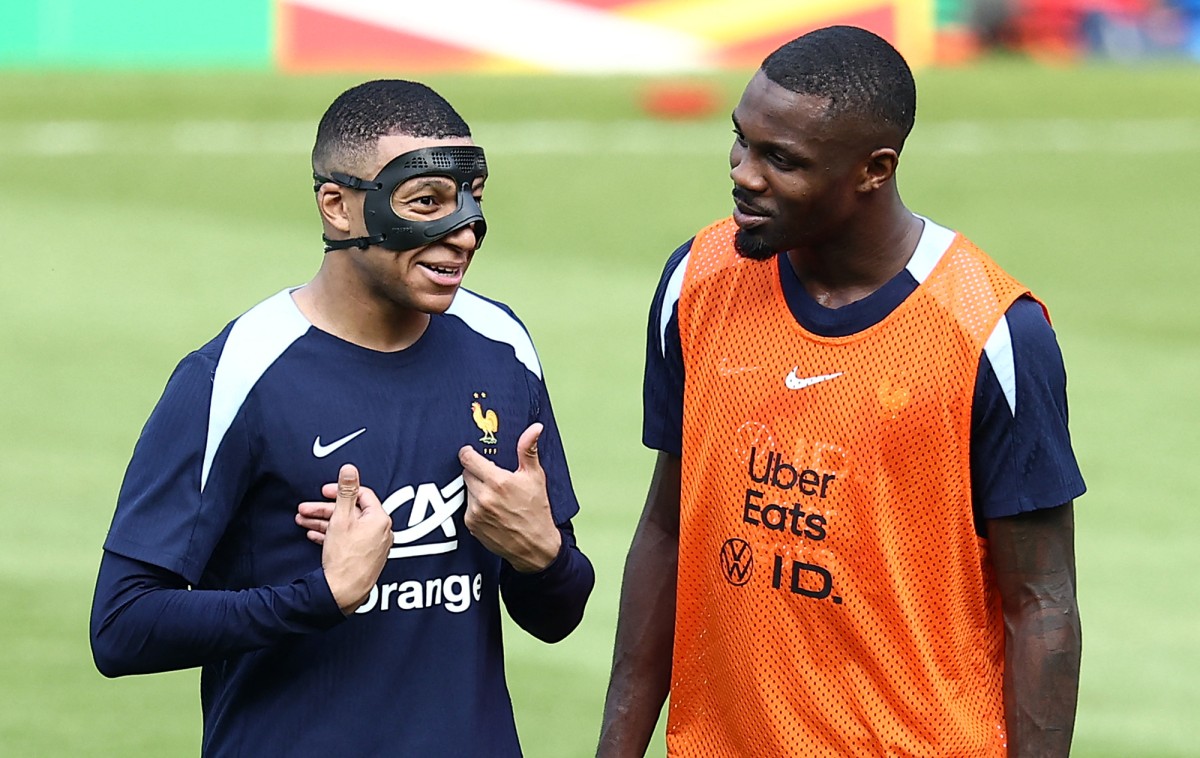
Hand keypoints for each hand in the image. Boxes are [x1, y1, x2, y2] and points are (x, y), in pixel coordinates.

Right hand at [314, 464, 392, 613]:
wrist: (343, 592)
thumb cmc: (344, 557)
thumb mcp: (341, 518)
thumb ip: (345, 492)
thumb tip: (349, 469)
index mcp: (379, 519)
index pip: (362, 495)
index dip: (340, 491)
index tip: (323, 491)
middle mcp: (381, 532)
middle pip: (351, 512)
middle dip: (325, 509)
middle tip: (304, 509)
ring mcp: (373, 546)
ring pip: (347, 527)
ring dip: (324, 522)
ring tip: (302, 521)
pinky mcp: (365, 557)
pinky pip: (348, 540)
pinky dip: (331, 535)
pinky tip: (313, 535)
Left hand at [458, 423, 561, 572]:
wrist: (535, 546)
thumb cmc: (537, 511)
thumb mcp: (536, 477)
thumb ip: (529, 450)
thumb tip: (535, 428)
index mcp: (498, 481)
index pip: (468, 459)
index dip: (468, 453)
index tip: (470, 452)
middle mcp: (483, 497)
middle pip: (466, 474)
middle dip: (476, 472)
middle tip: (492, 477)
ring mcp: (475, 512)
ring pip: (466, 490)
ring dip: (476, 489)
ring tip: (494, 496)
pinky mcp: (471, 525)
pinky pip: (467, 507)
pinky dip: (475, 506)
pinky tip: (491, 510)